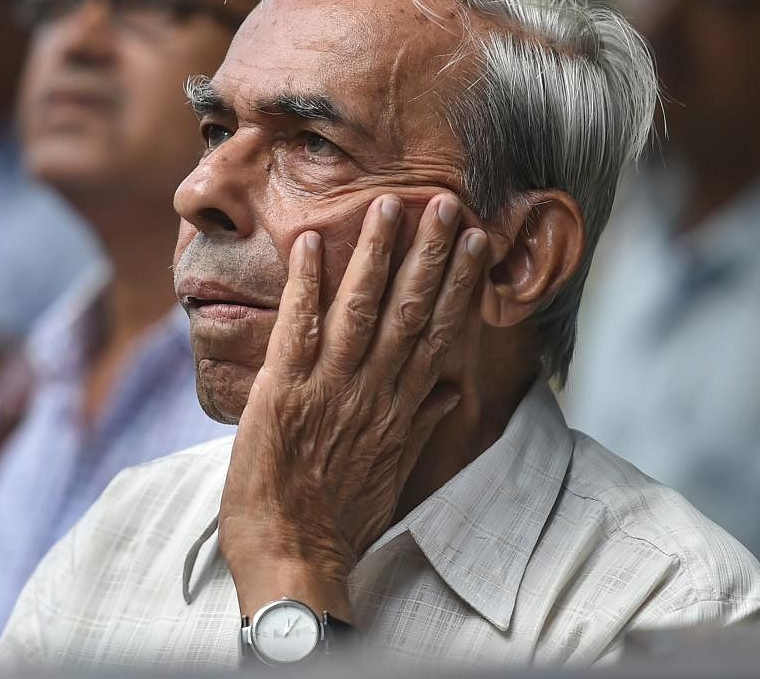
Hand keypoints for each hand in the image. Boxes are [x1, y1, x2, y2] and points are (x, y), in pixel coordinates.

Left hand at [218, 192, 488, 621]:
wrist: (294, 555)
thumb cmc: (342, 516)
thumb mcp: (395, 470)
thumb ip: (422, 422)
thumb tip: (452, 389)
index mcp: (402, 406)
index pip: (440, 333)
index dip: (459, 284)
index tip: (476, 243)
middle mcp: (374, 390)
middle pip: (409, 310)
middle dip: (429, 254)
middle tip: (445, 203)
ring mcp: (329, 388)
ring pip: (360, 309)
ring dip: (374, 254)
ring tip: (388, 206)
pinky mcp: (283, 392)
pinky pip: (297, 329)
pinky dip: (304, 285)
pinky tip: (308, 243)